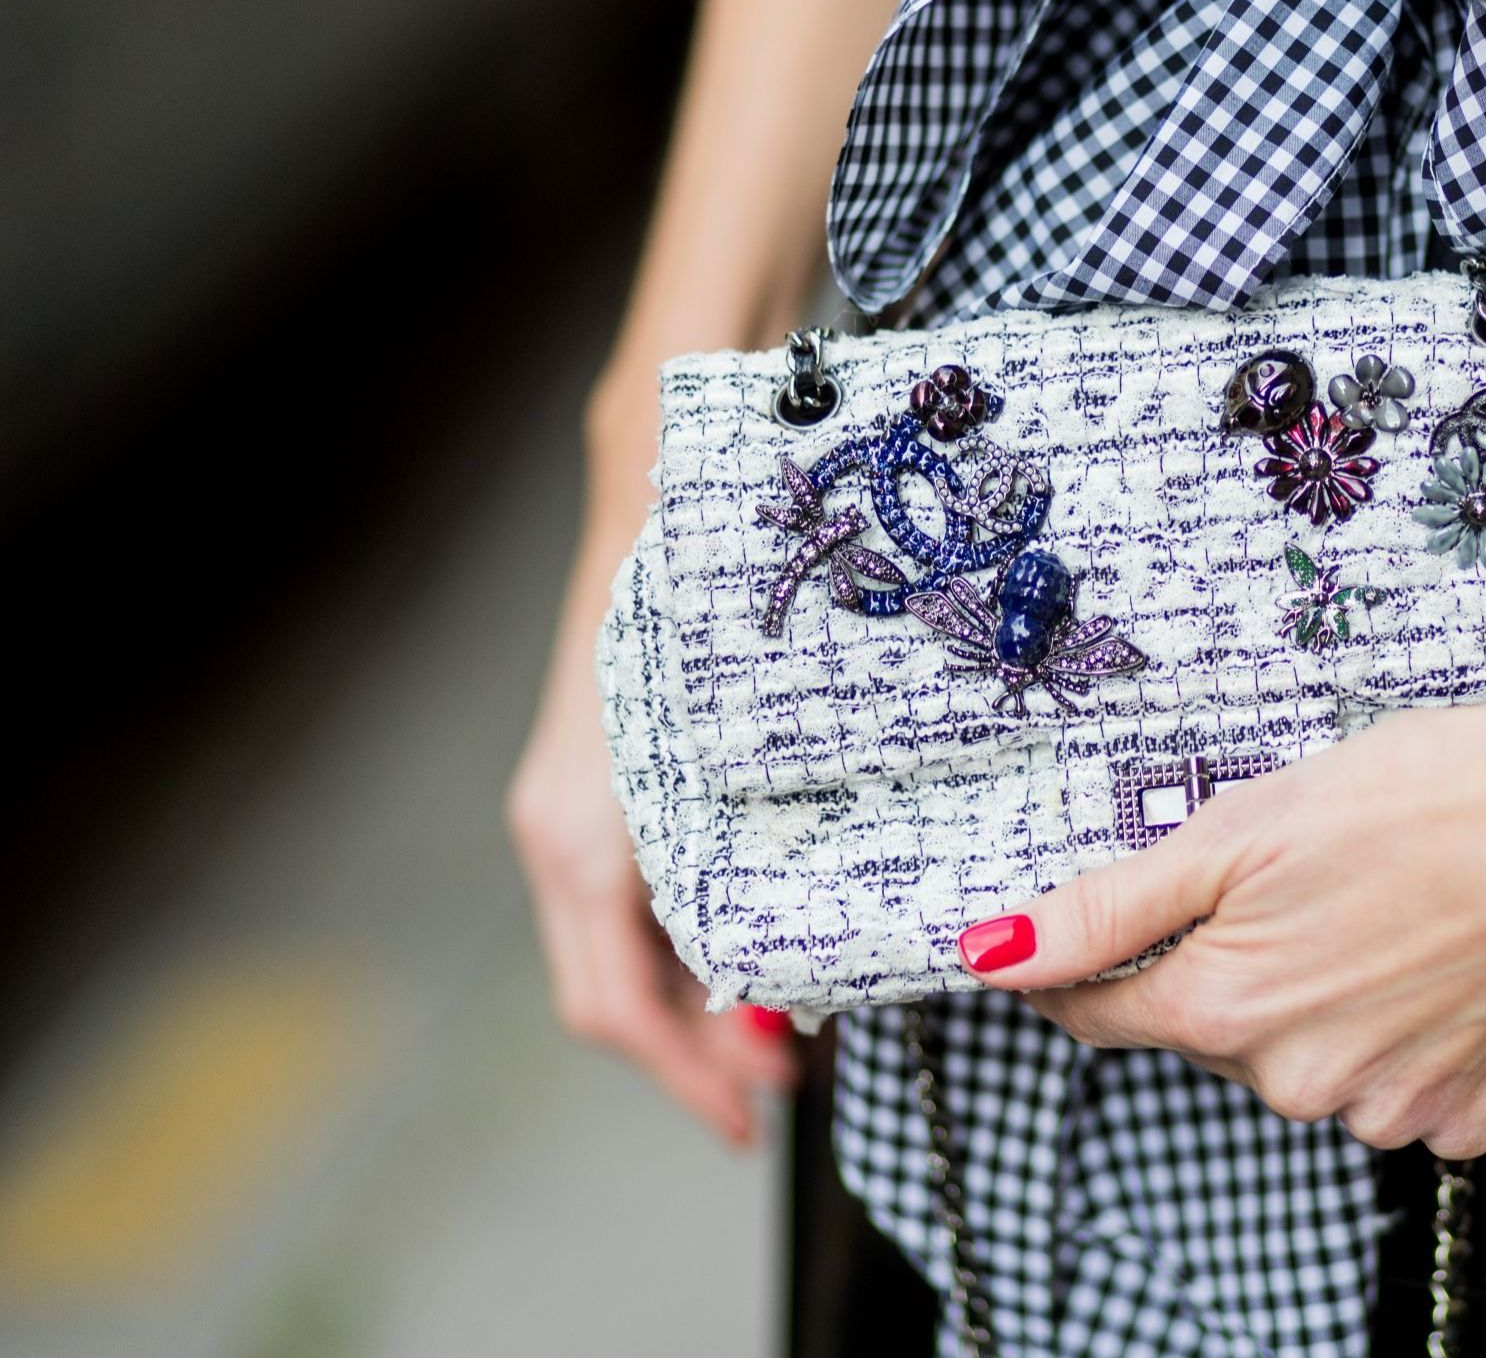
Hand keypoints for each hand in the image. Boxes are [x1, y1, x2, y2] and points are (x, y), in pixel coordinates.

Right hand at [507, 529, 796, 1146]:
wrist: (653, 497)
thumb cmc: (691, 609)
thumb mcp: (729, 759)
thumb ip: (744, 879)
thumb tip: (784, 1001)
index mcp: (584, 840)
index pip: (617, 1006)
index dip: (688, 1075)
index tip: (751, 1122)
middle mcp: (560, 835)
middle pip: (615, 996)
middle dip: (700, 1056)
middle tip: (788, 1085)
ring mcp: (570, 814)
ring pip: (623, 951)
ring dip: (699, 1005)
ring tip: (791, 1030)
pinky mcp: (596, 791)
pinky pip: (630, 902)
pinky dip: (690, 944)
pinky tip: (757, 943)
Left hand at [966, 645, 1485, 1157]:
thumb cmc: (1441, 791)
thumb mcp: (1247, 824)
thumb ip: (1111, 905)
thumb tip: (990, 950)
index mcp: (1229, 1010)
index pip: (1095, 1011)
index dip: (1072, 965)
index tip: (1071, 932)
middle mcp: (1303, 1083)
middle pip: (1212, 1031)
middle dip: (1226, 962)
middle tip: (1295, 877)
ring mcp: (1393, 1109)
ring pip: (1308, 1061)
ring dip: (1321, 1000)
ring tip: (1385, 908)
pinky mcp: (1474, 1115)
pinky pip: (1402, 1086)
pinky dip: (1407, 1034)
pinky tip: (1443, 962)